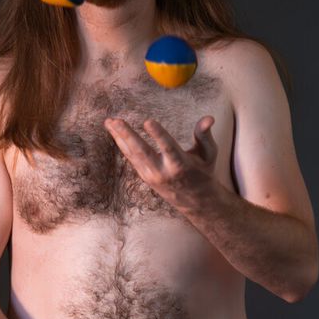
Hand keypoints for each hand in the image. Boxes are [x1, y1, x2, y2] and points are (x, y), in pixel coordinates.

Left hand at [103, 114, 217, 211]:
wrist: (195, 201)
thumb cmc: (203, 171)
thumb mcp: (208, 154)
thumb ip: (204, 135)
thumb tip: (209, 118)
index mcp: (180, 165)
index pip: (168, 148)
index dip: (158, 135)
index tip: (148, 121)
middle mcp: (163, 172)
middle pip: (142, 152)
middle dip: (128, 136)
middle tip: (116, 120)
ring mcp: (151, 176)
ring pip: (132, 155)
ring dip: (119, 137)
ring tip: (109, 121)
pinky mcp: (145, 176)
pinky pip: (131, 158)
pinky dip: (122, 144)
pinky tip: (113, 131)